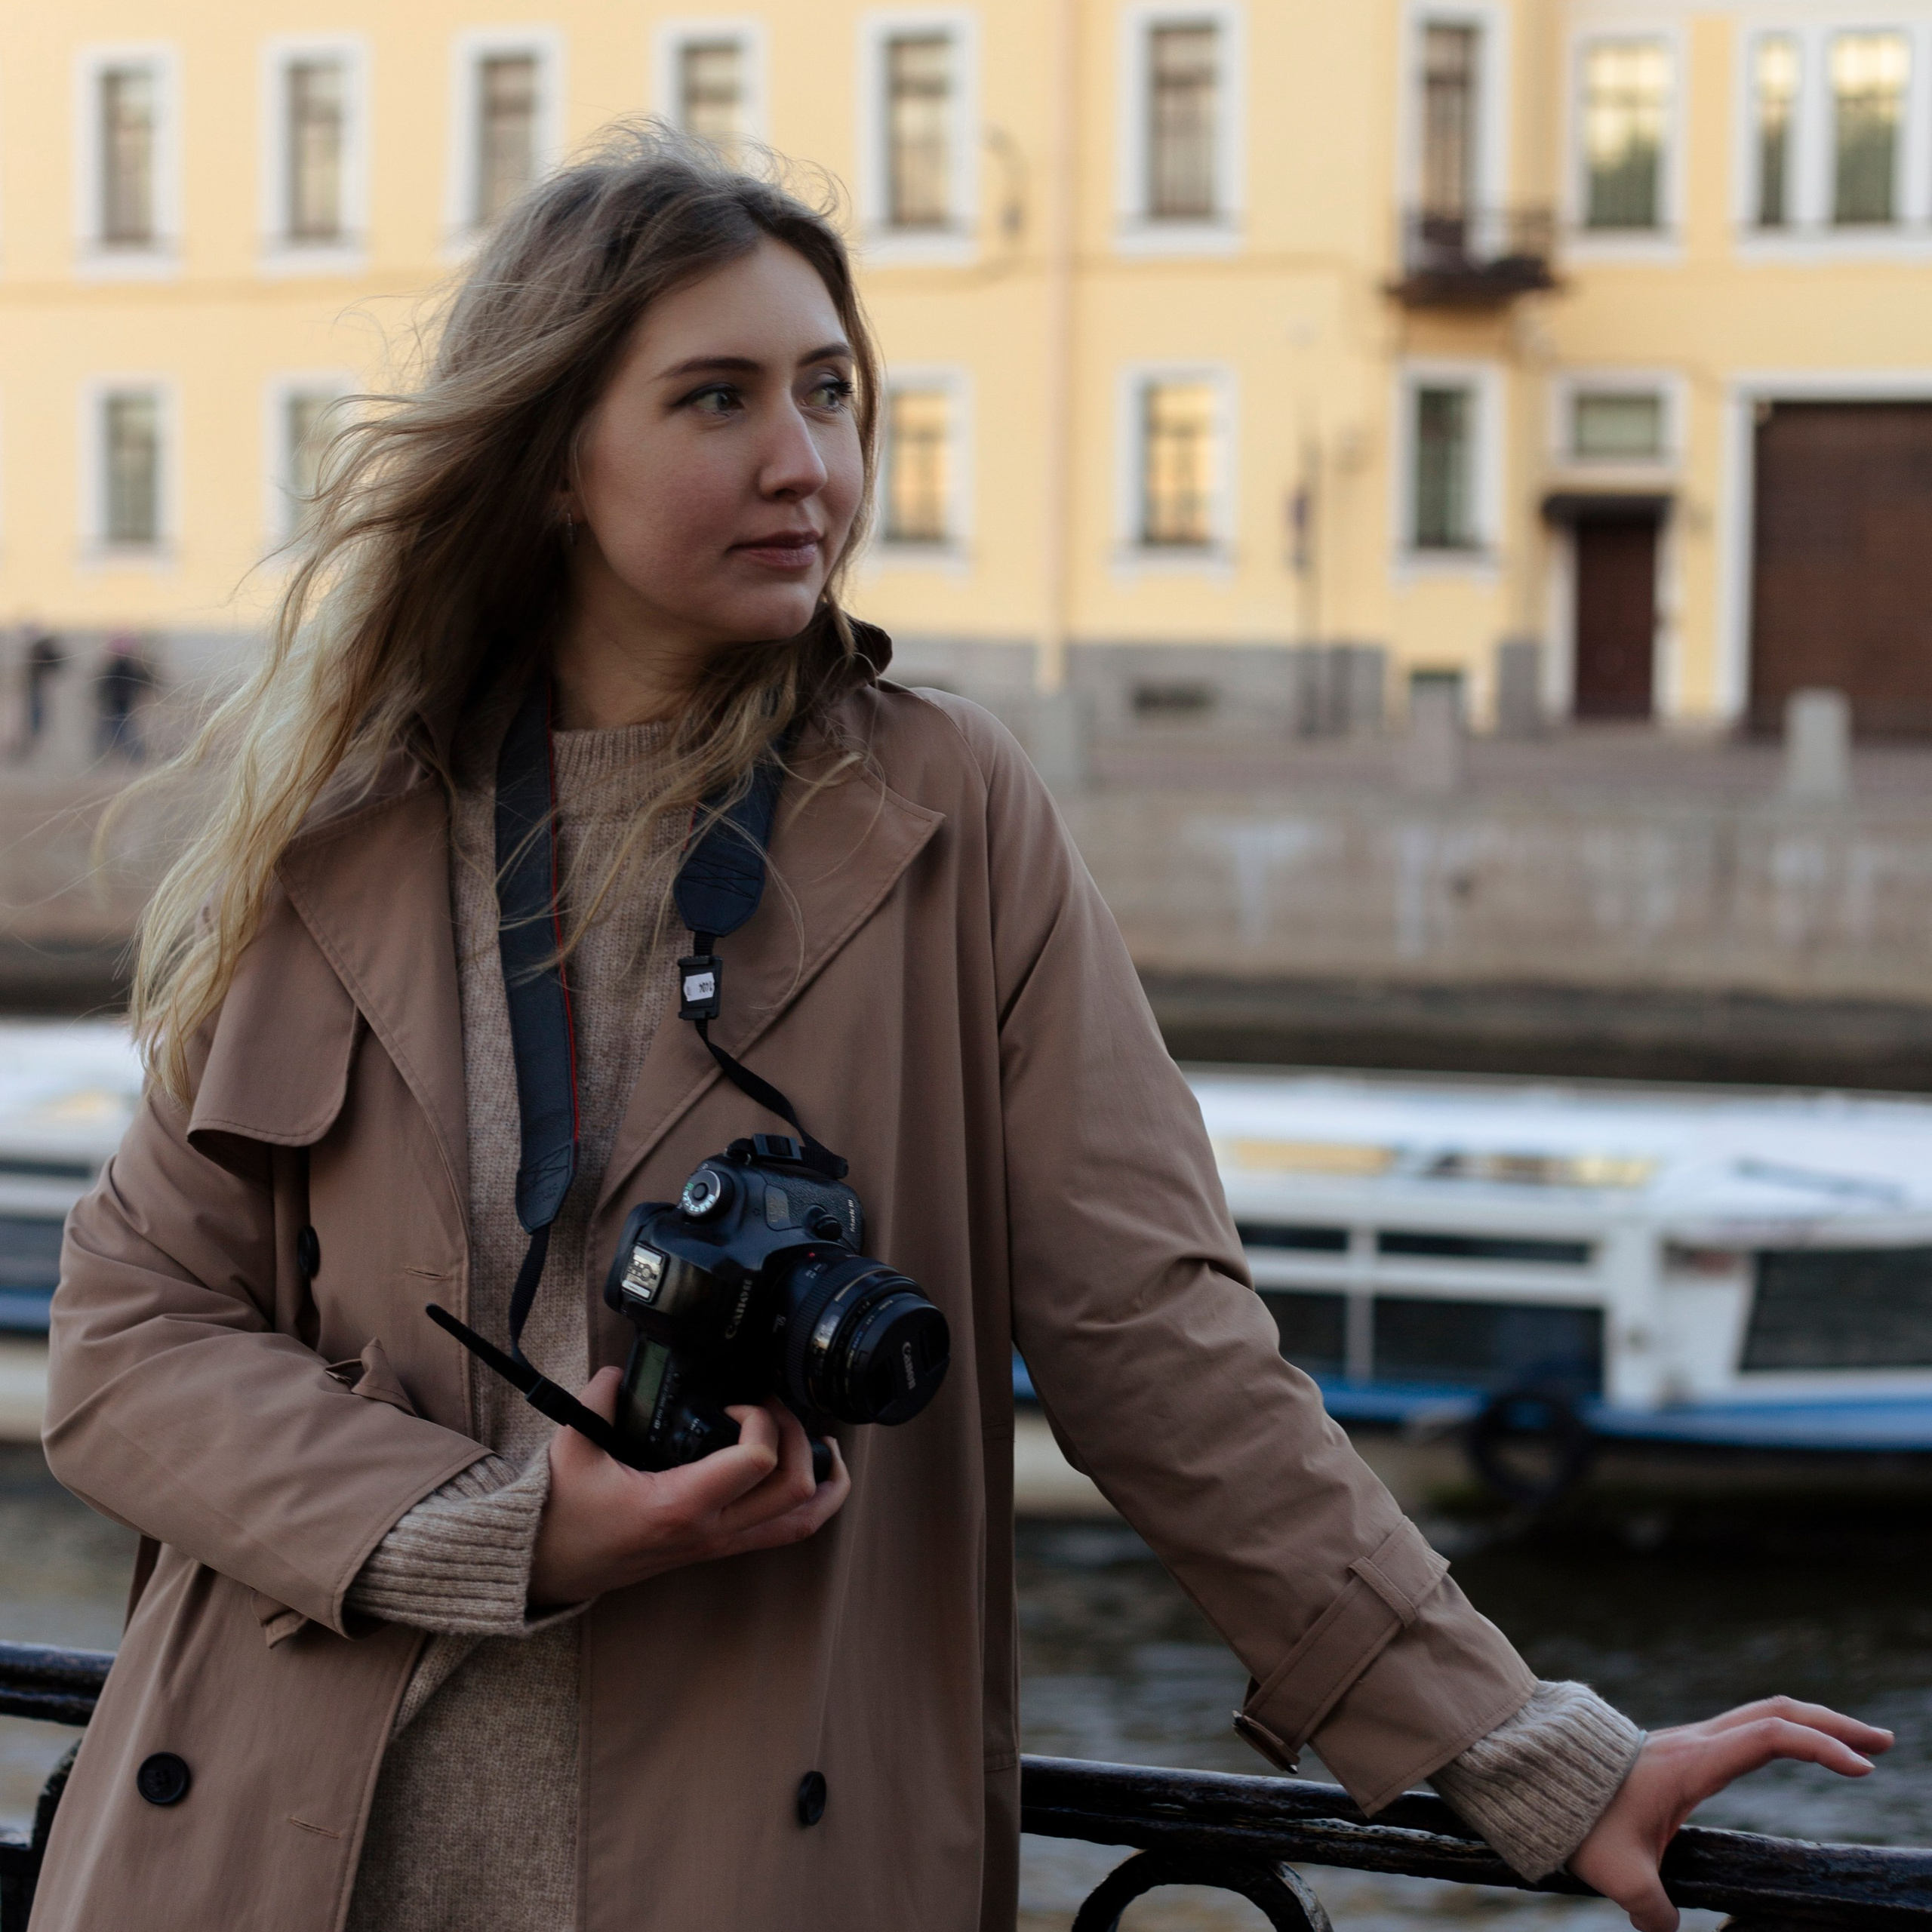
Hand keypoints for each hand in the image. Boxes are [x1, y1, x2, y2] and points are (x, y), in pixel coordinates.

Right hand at [529, 1367, 849, 1605]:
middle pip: (795, 1491)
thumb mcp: (570, 1449)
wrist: (547, 1571)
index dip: (761, 1418)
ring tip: (823, 1442)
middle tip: (776, 1407)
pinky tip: (808, 1475)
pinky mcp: (716, 1549)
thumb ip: (597, 1400)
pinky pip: (781, 1533)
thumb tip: (618, 1370)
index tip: (736, 1400)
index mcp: (679, 1506)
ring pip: (800, 1523)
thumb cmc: (560, 1516)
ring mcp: (718, 1545)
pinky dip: (808, 1504)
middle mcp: (709, 1531)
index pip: (756, 1460)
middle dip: (799, 1438)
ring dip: (824, 1480)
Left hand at [1569, 1697, 1892, 1931]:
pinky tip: (1801, 1744)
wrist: (1535, 1770)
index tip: (1863, 1768)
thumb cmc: (1576, 1816)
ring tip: (1859, 1742)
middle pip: (1777, 1712)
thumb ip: (1653, 1909)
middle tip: (1884, 1741)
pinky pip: (1745, 1725)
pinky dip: (1785, 1729)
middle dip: (1834, 1723)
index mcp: (1693, 1762)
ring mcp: (1690, 1739)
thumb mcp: (1618, 1871)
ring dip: (1813, 1722)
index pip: (1768, 1736)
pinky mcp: (1684, 1747)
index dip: (1819, 1746)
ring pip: (1762, 1713)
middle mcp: (1697, 1741)